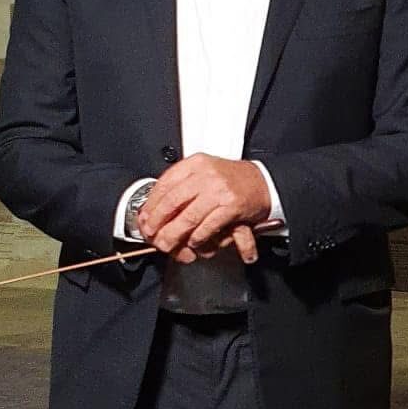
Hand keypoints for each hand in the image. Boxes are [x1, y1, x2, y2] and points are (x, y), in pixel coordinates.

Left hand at [136, 155, 270, 264]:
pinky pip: (206, 227)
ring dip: (174, 235)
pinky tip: (193, 242)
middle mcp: (205, 174)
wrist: (262, 182)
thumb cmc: (231, 180)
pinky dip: (197, 238)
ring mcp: (219, 190)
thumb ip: (182, 186)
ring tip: (167, 244)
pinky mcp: (231, 206)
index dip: (150, 205)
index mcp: (195, 164)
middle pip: (171, 201)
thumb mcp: (204, 173)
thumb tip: (155, 209)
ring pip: (187, 217)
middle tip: (151, 235)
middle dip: (157, 222)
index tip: (144, 219)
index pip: (164, 183)